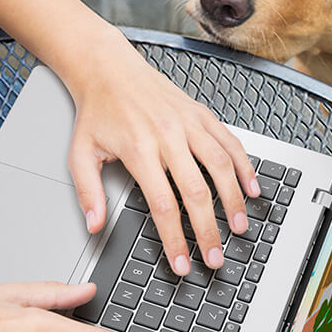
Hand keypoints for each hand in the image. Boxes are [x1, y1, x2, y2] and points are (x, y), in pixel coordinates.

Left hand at [63, 42, 259, 275]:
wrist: (107, 67)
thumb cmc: (96, 110)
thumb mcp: (80, 153)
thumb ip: (88, 192)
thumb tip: (95, 226)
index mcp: (138, 149)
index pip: (162, 205)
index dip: (175, 239)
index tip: (181, 263)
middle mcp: (167, 135)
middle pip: (196, 192)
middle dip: (208, 230)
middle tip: (215, 257)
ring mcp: (188, 123)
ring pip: (220, 165)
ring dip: (233, 200)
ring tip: (239, 227)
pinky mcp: (200, 113)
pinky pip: (229, 141)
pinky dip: (244, 165)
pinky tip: (252, 187)